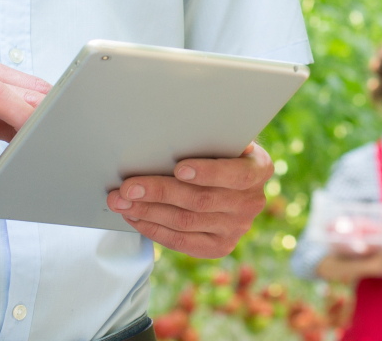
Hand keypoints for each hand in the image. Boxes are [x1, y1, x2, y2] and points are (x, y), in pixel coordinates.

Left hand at [107, 143, 271, 257]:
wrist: (229, 179)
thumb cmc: (217, 150)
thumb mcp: (222, 138)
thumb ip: (208, 138)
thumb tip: (172, 134)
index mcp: (260, 169)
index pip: (236, 175)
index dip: (208, 172)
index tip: (178, 167)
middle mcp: (252, 202)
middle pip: (201, 200)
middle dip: (159, 192)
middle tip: (127, 187)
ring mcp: (237, 228)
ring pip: (186, 222)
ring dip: (148, 212)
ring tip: (121, 202)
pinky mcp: (220, 247)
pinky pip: (182, 242)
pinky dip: (154, 229)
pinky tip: (134, 218)